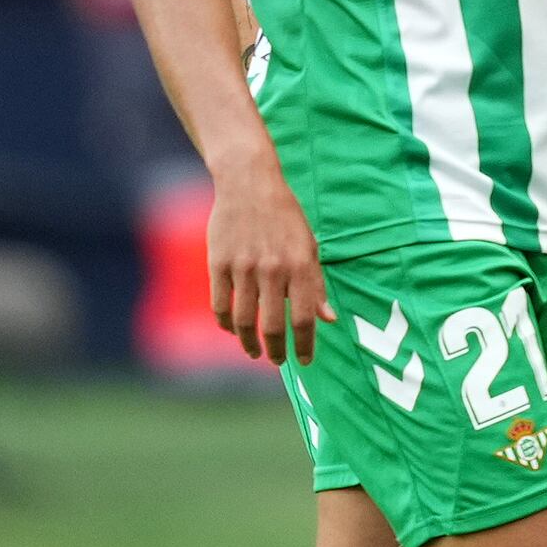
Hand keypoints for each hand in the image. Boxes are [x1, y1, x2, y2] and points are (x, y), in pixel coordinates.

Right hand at [207, 160, 330, 365]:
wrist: (249, 184)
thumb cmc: (285, 218)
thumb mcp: (310, 247)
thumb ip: (316, 285)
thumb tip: (328, 319)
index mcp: (300, 265)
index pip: (304, 317)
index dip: (304, 344)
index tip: (304, 362)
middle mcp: (272, 269)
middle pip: (272, 325)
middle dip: (276, 350)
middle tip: (278, 361)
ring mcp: (243, 267)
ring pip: (244, 320)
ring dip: (249, 342)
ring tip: (254, 352)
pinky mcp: (218, 263)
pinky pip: (220, 304)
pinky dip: (226, 323)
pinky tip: (233, 330)